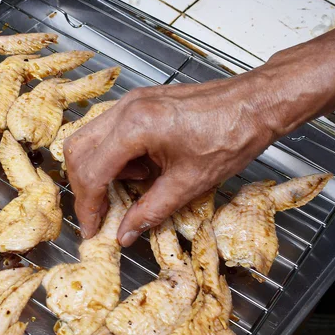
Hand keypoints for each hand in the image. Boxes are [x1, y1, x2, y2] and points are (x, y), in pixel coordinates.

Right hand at [63, 72, 276, 246]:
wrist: (256, 103)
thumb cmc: (231, 137)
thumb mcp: (188, 184)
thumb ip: (150, 211)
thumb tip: (125, 233)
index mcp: (136, 127)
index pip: (92, 171)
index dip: (87, 206)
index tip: (91, 228)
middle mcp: (126, 109)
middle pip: (78, 150)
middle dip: (84, 186)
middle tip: (98, 213)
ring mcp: (130, 102)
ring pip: (89, 138)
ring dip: (97, 170)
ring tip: (128, 189)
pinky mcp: (139, 102)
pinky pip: (108, 131)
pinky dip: (112, 155)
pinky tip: (139, 169)